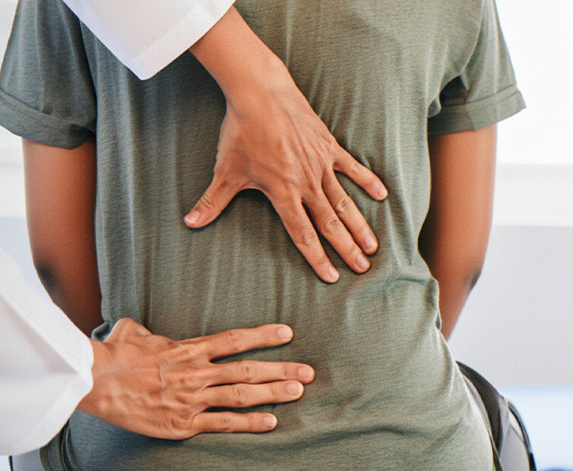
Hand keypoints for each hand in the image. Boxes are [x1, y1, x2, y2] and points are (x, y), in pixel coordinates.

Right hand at [79, 318, 313, 438]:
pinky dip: (249, 423)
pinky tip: (271, 422)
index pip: (235, 340)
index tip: (287, 332)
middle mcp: (198, 373)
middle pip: (249, 369)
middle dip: (281, 370)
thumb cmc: (114, 355)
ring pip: (242, 395)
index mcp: (190, 349)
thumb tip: (138, 326)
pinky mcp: (184, 423)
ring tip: (298, 391)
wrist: (96, 383)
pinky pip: (224, 424)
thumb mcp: (132, 332)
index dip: (264, 336)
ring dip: (273, 393)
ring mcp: (193, 399)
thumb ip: (146, 329)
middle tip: (308, 372)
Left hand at [183, 67, 386, 283]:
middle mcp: (306, 184)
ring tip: (373, 246)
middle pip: (330, 224)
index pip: (303, 233)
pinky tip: (382, 195)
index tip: (331, 276)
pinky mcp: (328, 147)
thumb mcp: (225, 170)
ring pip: (344, 202)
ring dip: (359, 225)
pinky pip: (352, 168)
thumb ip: (212, 201)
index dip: (317, 257)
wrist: (260, 93)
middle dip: (346, 249)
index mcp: (282, 193)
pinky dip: (367, 181)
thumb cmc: (241, 132)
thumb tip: (190, 222)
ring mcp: (320, 165)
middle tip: (362, 269)